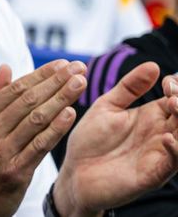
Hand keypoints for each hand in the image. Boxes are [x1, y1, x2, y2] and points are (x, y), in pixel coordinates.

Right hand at [0, 60, 86, 215]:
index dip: (40, 75)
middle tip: (78, 68)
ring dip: (61, 99)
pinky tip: (70, 114)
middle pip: (28, 100)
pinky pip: (39, 145)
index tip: (61, 64)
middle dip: (56, 81)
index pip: (14, 89)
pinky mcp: (15, 171)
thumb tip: (5, 69)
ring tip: (80, 84)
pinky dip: (56, 128)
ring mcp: (2, 151)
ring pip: (36, 119)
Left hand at [53, 63, 177, 216]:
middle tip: (173, 94)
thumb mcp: (107, 107)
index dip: (177, 88)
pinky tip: (166, 137)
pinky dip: (175, 150)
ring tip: (174, 105)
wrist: (74, 174)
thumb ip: (128, 88)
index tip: (167, 81)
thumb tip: (153, 65)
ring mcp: (158, 155)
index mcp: (151, 117)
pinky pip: (172, 164)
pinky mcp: (152, 175)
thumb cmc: (90, 141)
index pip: (175, 99)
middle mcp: (160, 134)